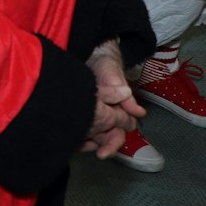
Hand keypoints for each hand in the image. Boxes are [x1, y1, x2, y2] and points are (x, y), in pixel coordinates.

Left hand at [82, 41, 144, 157]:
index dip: (113, 144)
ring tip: (73, 144)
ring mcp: (93, 113)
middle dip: (97, 146)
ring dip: (84, 141)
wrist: (91, 53)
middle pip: (105, 138)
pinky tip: (66, 135)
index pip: (119, 132)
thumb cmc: (106, 65)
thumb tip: (139, 113)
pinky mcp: (80, 110)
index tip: (103, 153)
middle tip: (84, 151)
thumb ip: (124, 95)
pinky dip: (74, 132)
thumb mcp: (115, 78)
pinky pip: (79, 126)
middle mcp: (108, 115)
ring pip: (91, 134)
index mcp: (119, 112)